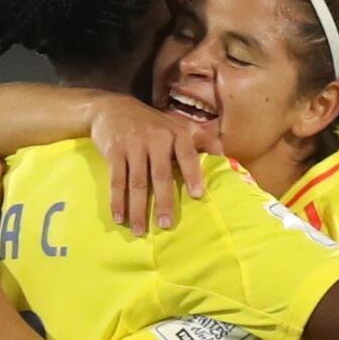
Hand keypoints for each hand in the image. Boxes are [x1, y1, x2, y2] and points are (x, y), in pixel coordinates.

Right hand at [88, 94, 205, 234]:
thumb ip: (202, 140)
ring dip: (138, 208)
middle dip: (163, 201)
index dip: (192, 175)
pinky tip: (119, 217)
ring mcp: (133, 144)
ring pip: (137, 181)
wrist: (113, 108)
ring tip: (140, 231)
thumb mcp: (178, 125)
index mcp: (176, 133)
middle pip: (160, 175)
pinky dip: (117, 201)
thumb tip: (225, 158)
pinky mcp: (114, 151)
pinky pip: (117, 180)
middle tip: (165, 225)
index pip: (187, 155)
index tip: (197, 195)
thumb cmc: (153, 123)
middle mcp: (156, 138)